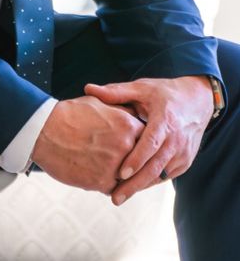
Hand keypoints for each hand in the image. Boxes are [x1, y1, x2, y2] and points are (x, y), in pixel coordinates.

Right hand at [31, 95, 144, 193]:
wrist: (44, 130)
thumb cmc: (70, 114)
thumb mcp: (99, 103)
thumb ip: (121, 111)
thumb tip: (134, 115)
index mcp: (128, 125)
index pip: (147, 139)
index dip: (140, 142)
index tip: (135, 145)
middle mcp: (126, 147)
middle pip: (140, 160)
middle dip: (132, 161)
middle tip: (121, 160)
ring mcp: (115, 167)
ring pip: (127, 177)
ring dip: (120, 175)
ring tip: (105, 166)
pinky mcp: (101, 183)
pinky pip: (112, 188)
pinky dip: (105, 183)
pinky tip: (93, 172)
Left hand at [84, 76, 212, 204]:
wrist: (198, 101)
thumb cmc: (164, 93)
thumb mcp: (142, 88)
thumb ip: (116, 92)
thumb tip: (88, 88)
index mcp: (165, 120)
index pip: (151, 143)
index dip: (137, 159)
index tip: (121, 173)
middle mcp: (177, 140)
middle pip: (155, 166)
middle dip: (135, 184)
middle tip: (115, 197)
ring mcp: (183, 153)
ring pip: (160, 175)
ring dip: (141, 186)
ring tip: (119, 196)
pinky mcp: (185, 161)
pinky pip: (166, 175)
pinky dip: (150, 182)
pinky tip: (134, 187)